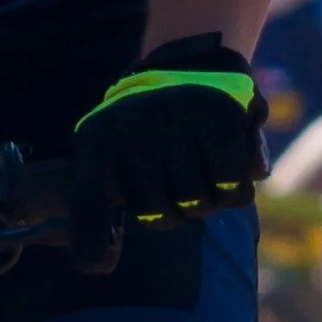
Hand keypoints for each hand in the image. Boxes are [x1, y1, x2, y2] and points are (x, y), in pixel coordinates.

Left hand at [70, 33, 269, 270]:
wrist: (194, 55)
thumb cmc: (147, 121)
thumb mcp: (110, 143)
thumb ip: (102, 193)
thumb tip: (97, 260)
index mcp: (97, 139)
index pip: (86, 202)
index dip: (90, 244)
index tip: (102, 266)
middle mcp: (132, 129)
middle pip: (159, 219)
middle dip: (173, 210)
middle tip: (175, 176)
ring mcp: (176, 122)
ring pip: (200, 209)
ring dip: (206, 198)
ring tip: (199, 161)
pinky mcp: (221, 121)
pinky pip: (235, 194)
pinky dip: (235, 189)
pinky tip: (228, 161)